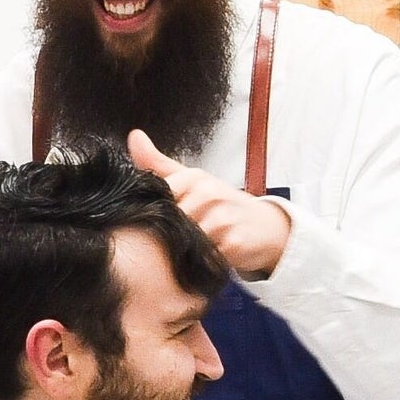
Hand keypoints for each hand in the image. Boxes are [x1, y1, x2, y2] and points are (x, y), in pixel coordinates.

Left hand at [126, 131, 291, 278]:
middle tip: (166, 242)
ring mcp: (223, 218)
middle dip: (164, 234)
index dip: (151, 212)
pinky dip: (198, 263)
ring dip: (180, 251)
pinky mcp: (234, 243)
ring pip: (183, 241)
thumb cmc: (221, 203)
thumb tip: (134, 136)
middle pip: (168, 221)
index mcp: (194, 178)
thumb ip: (157, 163)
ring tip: (183, 252)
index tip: (153, 221)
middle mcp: (209, 194)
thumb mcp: (191, 180)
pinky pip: (203, 258)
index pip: (157, 196)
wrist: (265, 227)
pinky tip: (198, 262)